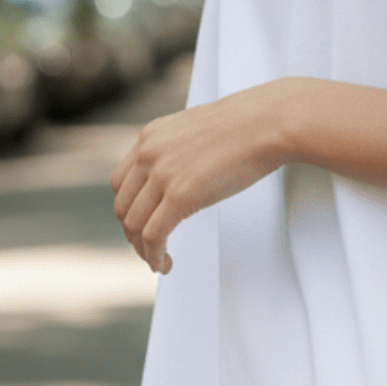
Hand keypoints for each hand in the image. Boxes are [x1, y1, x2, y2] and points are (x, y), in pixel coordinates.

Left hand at [110, 79, 296, 273]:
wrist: (266, 122)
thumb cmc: (242, 126)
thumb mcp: (194, 131)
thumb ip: (174, 151)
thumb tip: (173, 180)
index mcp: (151, 136)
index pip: (120, 183)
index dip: (128, 209)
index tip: (142, 224)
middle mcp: (149, 153)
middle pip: (123, 207)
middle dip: (132, 234)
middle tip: (149, 249)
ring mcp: (163, 174)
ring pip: (134, 225)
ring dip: (143, 250)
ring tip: (158, 260)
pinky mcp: (181, 195)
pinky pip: (154, 236)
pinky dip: (154, 256)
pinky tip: (164, 263)